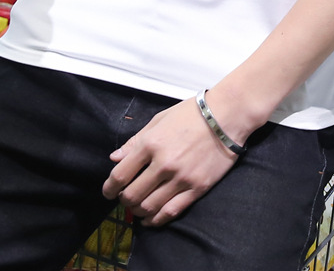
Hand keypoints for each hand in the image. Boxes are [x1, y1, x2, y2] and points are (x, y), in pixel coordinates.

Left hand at [102, 97, 239, 226]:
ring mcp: (181, 178)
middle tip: (124, 199)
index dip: (109, 188)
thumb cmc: (191, 114)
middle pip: (132, 194)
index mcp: (151, 144)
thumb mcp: (159, 120)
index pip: (120, 174)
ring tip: (137, 209)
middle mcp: (163, 164)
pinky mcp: (197, 188)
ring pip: (150, 207)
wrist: (225, 116)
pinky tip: (151, 218)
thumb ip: (135, 141)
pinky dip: (157, 219)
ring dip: (138, 211)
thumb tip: (114, 158)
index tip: (108, 192)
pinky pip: (172, 211)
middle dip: (123, 200)